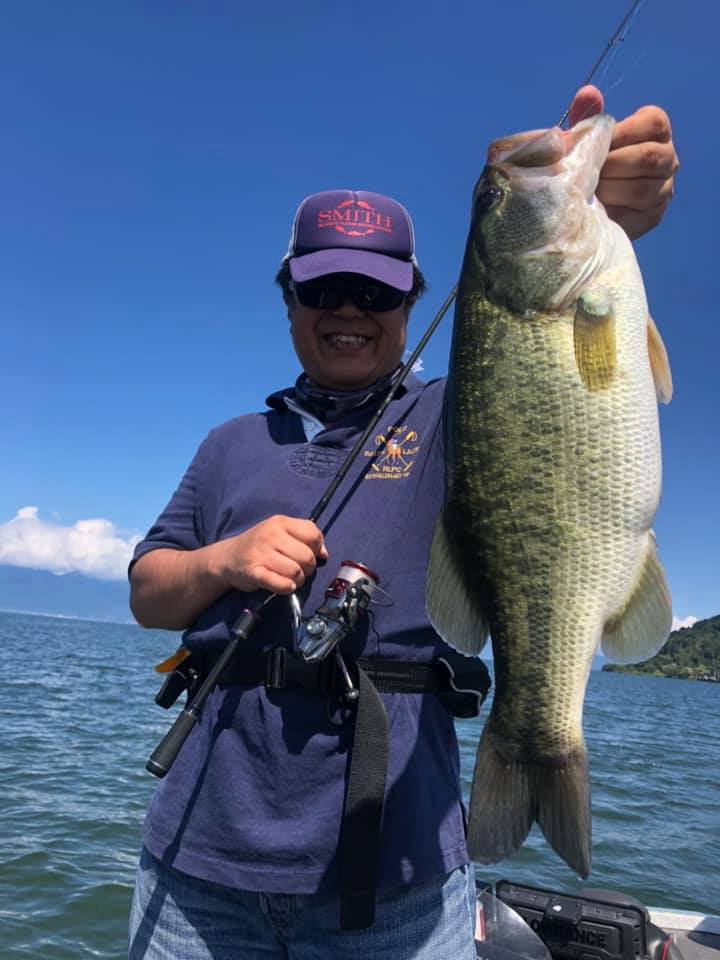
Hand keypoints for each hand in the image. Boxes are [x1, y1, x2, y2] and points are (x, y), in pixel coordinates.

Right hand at [210, 515, 327, 594]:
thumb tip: (324, 554)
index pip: (313, 534)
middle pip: (307, 556)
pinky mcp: (254, 572)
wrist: (227, 558)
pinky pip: (282, 584)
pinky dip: (287, 588)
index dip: (316, 548)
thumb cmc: (259, 546)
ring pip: (296, 572)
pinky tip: (284, 585)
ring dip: (297, 580)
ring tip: (290, 578)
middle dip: (307, 568)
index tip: (308, 554)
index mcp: (280, 522)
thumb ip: (304, 538)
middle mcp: (271, 535)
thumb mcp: (281, 533)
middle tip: (298, 570)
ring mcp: (261, 553)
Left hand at [568, 85, 678, 239]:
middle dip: (610, 165)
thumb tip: (586, 94)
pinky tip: (590, 210)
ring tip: (585, 192)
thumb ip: (588, 117)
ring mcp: (663, 189)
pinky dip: (609, 213)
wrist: (590, 203)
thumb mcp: (588, 139)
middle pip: (648, 157)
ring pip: (641, 189)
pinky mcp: (652, 216)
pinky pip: (634, 216)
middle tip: (584, 173)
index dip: (622, 133)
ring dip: (608, 190)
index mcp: (656, 131)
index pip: (653, 123)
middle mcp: (667, 158)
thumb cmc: (591, 161)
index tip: (597, 144)